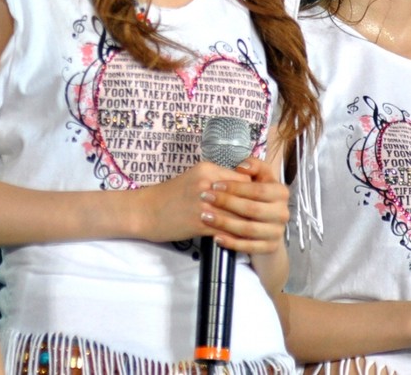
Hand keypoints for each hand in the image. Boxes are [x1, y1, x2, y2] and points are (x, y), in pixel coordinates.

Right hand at [130, 158, 288, 253]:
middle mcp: (207, 184)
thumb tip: (241, 185)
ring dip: (248, 222)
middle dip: (255, 206)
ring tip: (258, 228)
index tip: (262, 197)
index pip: (242, 177)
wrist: (144, 211)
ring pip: (235, 213)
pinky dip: (234, 234)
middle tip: (265, 214)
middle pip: (242, 194)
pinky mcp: (198, 223)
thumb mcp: (195, 177)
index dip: (254, 188)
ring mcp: (202, 204)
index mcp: (208, 169)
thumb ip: (217, 178)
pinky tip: (242, 240)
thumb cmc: (170, 194)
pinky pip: (223, 229)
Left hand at [196, 156, 289, 254]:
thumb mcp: (260, 177)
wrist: (268, 224)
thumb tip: (242, 167)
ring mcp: (277, 232)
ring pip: (248, 229)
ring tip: (205, 217)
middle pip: (252, 209)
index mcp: (281, 193)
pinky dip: (231, 242)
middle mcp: (283, 212)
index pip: (258, 189)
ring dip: (225, 223)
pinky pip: (248, 247)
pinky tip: (216, 236)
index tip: (215, 184)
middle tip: (205, 198)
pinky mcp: (269, 247)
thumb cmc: (259, 196)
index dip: (236, 187)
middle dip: (226, 203)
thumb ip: (254, 166)